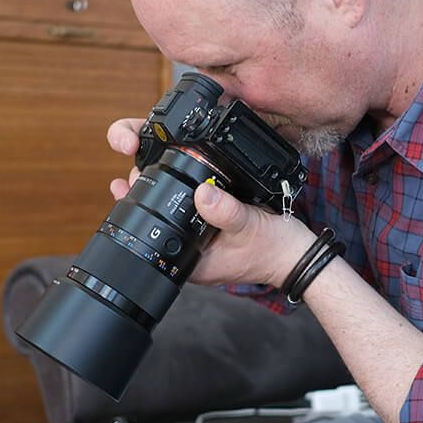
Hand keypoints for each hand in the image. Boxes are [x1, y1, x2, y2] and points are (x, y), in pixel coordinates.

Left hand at [104, 117, 313, 286]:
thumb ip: (226, 211)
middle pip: (157, 220)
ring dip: (159, 188)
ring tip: (143, 161)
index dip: (135, 208)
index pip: (152, 236)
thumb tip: (203, 193)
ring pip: (171, 212)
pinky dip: (180, 190)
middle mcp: (190, 253)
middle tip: (133, 163)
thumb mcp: (250, 226)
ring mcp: (199, 242)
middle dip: (142, 192)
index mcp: (191, 261)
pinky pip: (189, 209)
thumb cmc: (275, 248)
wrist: (297, 255)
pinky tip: (175, 172)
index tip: (125, 182)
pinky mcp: (211, 230)